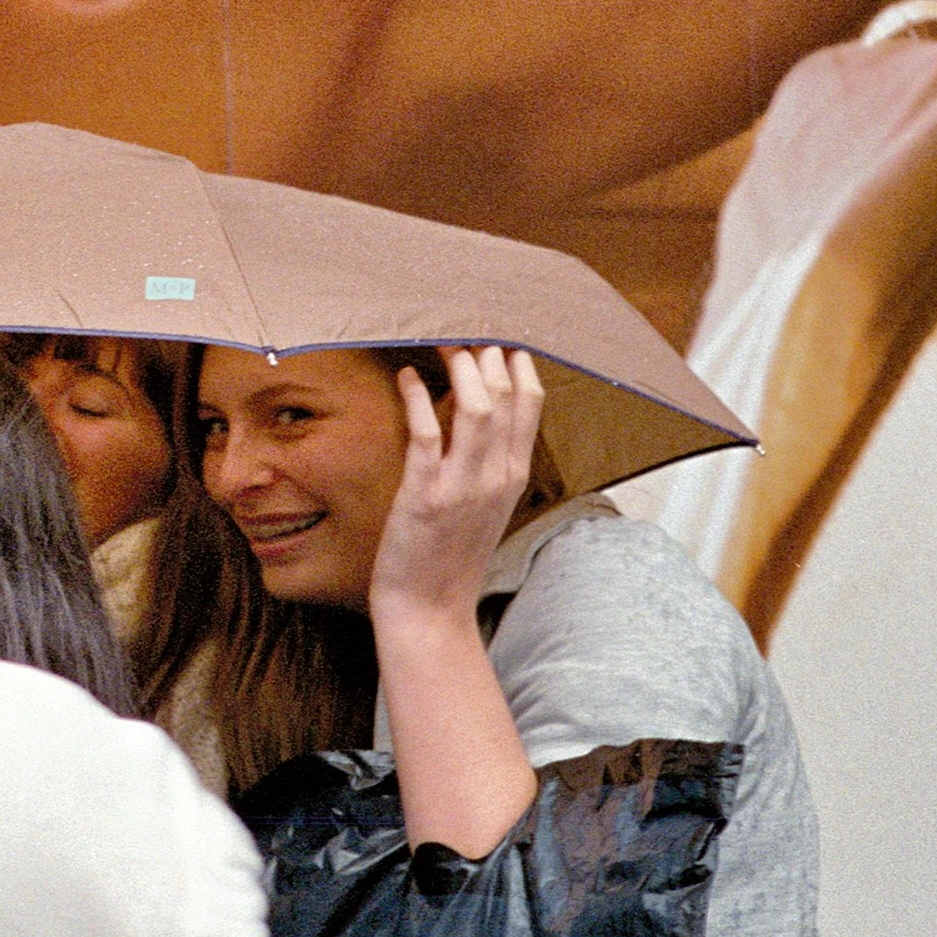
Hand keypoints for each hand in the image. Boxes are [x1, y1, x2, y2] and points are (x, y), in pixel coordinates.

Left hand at [364, 347, 543, 628]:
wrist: (431, 608)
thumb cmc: (450, 553)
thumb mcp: (483, 500)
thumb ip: (485, 454)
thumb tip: (471, 400)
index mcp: (513, 474)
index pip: (530, 403)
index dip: (515, 362)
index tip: (495, 336)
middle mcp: (496, 476)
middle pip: (508, 396)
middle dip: (489, 353)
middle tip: (464, 328)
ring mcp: (463, 485)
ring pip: (477, 407)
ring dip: (461, 368)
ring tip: (442, 344)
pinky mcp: (426, 494)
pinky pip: (427, 434)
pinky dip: (418, 397)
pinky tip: (406, 378)